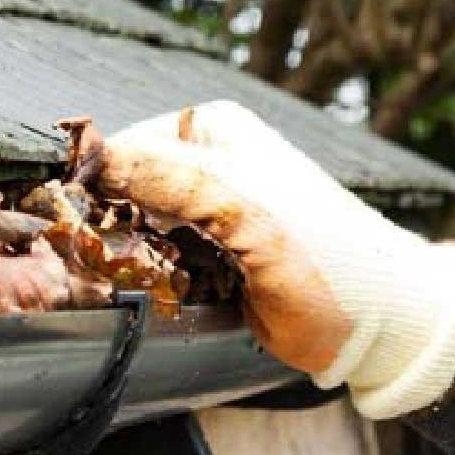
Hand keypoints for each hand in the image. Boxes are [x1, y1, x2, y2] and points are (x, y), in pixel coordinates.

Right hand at [100, 101, 454, 419]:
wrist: (376, 323)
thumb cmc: (325, 255)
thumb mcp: (243, 202)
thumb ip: (168, 174)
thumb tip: (91, 157)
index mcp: (209, 131)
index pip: (124, 145)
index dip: (97, 182)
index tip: (77, 220)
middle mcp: (202, 165)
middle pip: (122, 189)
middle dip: (110, 225)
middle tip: (111, 258)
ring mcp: (201, 214)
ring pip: (132, 231)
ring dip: (128, 258)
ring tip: (145, 277)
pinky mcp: (204, 259)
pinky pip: (155, 266)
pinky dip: (151, 283)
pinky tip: (164, 292)